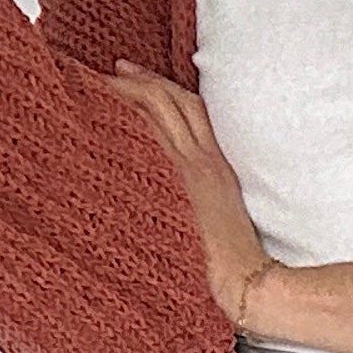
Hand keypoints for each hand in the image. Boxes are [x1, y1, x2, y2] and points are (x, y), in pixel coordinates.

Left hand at [105, 63, 268, 321]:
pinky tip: (110, 109)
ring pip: (162, 112)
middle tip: (115, 68)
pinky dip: (135, 114)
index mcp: (215, 170)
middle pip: (174, 104)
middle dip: (144, 81)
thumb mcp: (212, 228)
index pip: (190, 113)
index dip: (163, 90)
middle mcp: (204, 163)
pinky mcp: (184, 182)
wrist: (247, 283)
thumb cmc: (231, 269)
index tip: (136, 79)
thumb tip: (167, 206)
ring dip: (133, 91)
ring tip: (105, 79)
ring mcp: (193, 170)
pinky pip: (156, 134)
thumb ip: (192, 208)